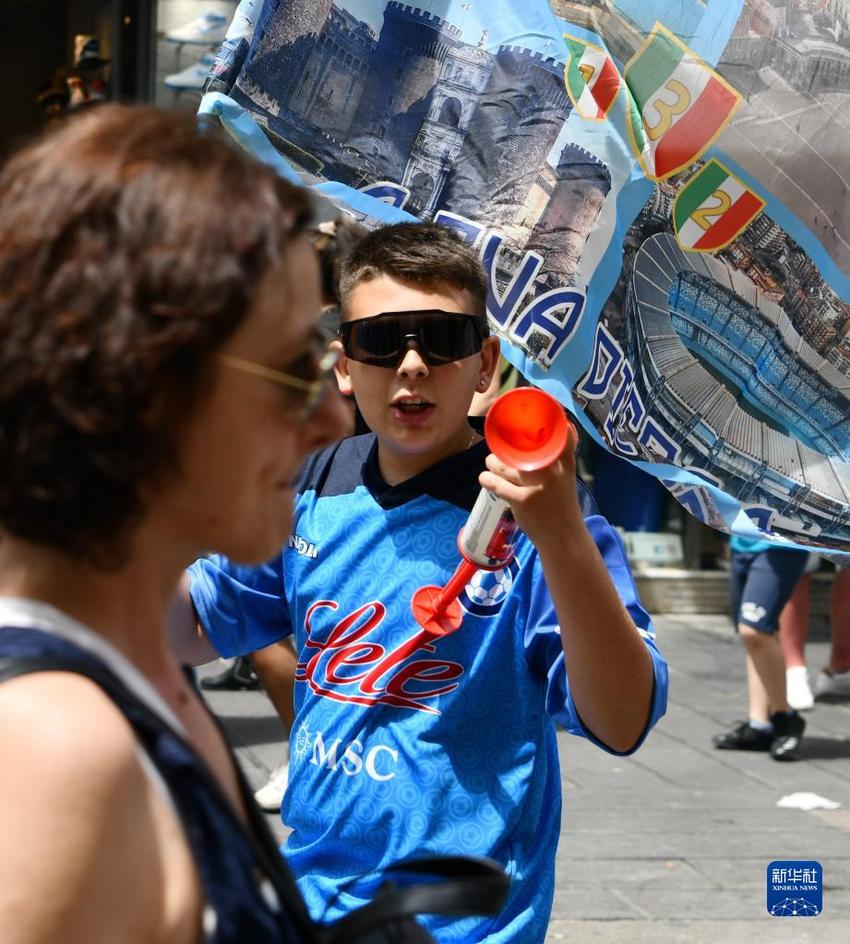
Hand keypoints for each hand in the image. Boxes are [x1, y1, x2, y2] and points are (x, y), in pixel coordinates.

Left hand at [478, 434, 581, 551]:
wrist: (564, 538)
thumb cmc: (562, 505)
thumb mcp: (566, 477)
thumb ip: (558, 456)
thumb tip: (543, 435)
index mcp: (565, 462)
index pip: (556, 434)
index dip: (537, 423)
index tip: (520, 423)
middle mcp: (552, 471)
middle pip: (519, 449)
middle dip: (503, 449)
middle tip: (499, 453)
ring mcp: (537, 486)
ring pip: (504, 466)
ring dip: (492, 463)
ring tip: (491, 465)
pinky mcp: (523, 501)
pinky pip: (498, 485)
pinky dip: (487, 480)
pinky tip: (485, 478)